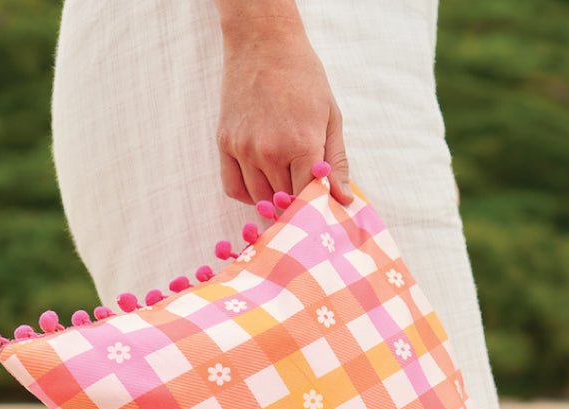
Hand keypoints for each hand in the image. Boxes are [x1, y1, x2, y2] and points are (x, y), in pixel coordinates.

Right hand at [216, 17, 352, 206]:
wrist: (264, 43)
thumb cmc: (303, 79)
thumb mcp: (330, 118)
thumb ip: (337, 163)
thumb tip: (344, 199)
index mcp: (302, 145)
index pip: (309, 198)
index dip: (316, 205)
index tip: (321, 204)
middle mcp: (269, 151)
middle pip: (284, 202)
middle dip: (296, 202)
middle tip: (303, 192)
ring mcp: (244, 149)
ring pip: (260, 200)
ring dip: (273, 199)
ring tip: (284, 183)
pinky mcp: (225, 144)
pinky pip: (234, 188)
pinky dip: (248, 195)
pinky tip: (261, 184)